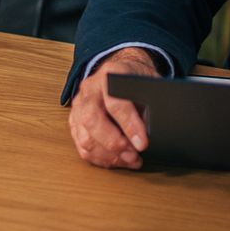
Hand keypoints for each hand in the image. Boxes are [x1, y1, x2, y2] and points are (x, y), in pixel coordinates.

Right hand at [67, 47, 157, 169]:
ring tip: (130, 160)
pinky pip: (81, 145)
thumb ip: (151, 103)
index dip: (129, 125)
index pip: (115, 102)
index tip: (143, 144)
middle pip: (92, 120)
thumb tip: (154, 131)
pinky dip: (100, 158)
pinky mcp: (75, 121)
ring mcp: (79, 105)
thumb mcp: (150, 83)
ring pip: (84, 136)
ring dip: (108, 155)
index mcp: (109, 75)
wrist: (120, 70)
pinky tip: (117, 160)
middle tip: (134, 156)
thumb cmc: (137, 79)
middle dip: (113, 144)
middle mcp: (90, 89)